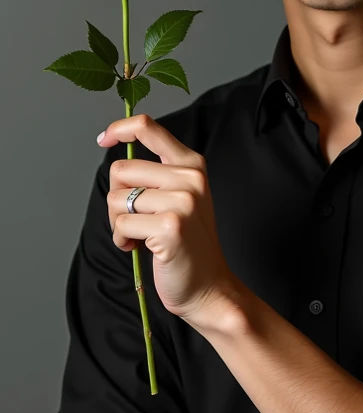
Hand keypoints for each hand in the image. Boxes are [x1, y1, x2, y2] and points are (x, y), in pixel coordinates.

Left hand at [99, 113, 242, 327]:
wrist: (208, 285)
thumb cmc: (188, 242)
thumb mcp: (182, 196)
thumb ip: (158, 172)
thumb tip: (117, 152)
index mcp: (192, 164)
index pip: (148, 127)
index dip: (119, 129)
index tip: (104, 139)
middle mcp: (190, 178)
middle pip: (121, 170)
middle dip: (117, 197)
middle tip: (136, 219)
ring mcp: (182, 202)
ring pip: (116, 199)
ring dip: (118, 222)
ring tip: (141, 235)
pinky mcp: (169, 226)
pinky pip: (121, 223)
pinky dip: (122, 239)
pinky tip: (141, 247)